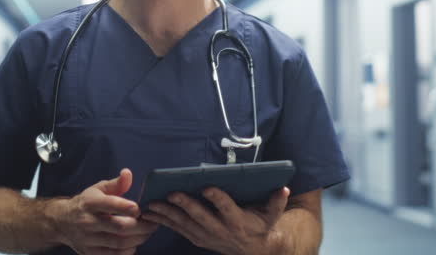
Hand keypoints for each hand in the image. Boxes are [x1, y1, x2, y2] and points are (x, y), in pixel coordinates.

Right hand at [53, 168, 158, 254]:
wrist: (61, 221)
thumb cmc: (85, 203)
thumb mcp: (98, 189)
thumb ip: (116, 183)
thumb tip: (128, 173)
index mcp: (90, 203)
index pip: (110, 204)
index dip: (128, 207)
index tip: (140, 208)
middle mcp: (88, 221)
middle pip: (120, 227)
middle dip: (141, 226)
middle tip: (153, 222)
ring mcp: (88, 239)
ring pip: (119, 243)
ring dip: (138, 238)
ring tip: (147, 232)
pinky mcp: (90, 253)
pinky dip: (128, 251)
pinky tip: (134, 243)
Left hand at [141, 186, 289, 254]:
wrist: (254, 250)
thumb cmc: (261, 225)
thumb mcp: (272, 214)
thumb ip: (276, 201)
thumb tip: (284, 188)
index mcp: (237, 221)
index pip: (226, 208)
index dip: (217, 199)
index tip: (208, 187)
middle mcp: (220, 230)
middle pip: (201, 217)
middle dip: (186, 205)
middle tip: (172, 193)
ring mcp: (206, 236)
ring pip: (184, 225)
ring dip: (168, 214)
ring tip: (152, 203)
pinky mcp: (197, 238)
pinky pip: (178, 229)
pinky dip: (163, 221)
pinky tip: (150, 213)